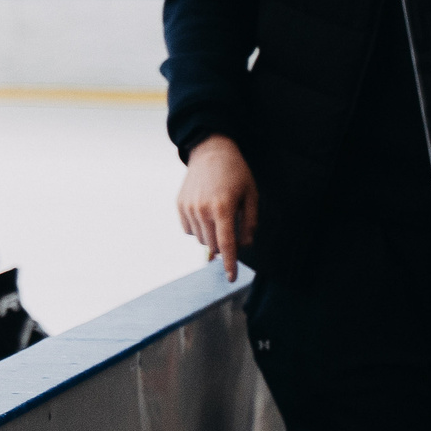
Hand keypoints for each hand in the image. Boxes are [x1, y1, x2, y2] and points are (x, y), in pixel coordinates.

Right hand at [177, 136, 257, 279]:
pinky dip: (198, 229)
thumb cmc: (236, 173)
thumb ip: (250, 222)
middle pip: (213, 245)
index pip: (227, 245)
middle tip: (232, 227)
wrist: (210, 152)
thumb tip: (245, 244)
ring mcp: (188, 208)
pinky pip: (188, 230)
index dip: (231, 264)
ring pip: (200, 239)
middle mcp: (202, 210)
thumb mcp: (251, 195)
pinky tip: (205, 213)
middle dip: (223, 244)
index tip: (231, 278)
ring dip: (211, 236)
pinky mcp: (179, 206)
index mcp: (223, 208)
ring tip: (218, 216)